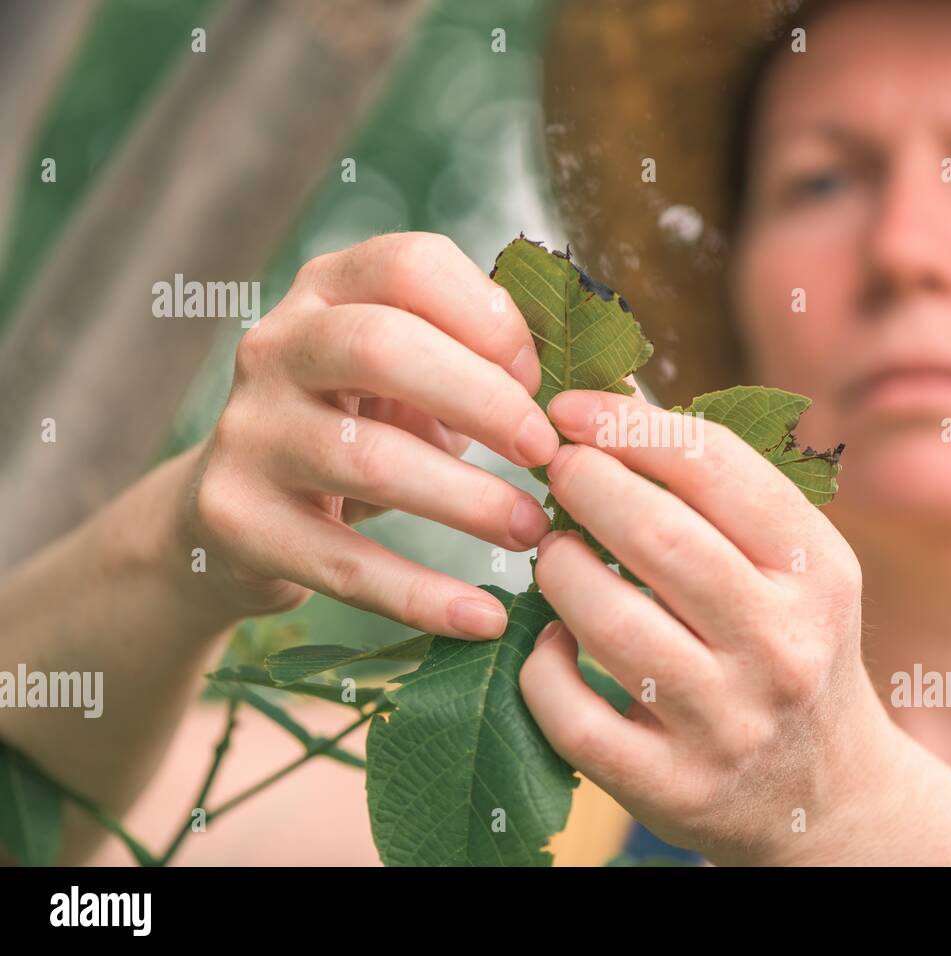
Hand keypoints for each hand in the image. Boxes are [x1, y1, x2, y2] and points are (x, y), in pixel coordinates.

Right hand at [176, 232, 558, 638]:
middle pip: (381, 346)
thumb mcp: (420, 378)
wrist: (246, 514)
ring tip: (532, 531)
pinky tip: (481, 618)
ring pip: (366, 458)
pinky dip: (419, 595)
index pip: (410, 264)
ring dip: (467, 501)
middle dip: (482, 399)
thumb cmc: (368, 430)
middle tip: (547, 453)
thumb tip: (615, 389)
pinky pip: (340, 563)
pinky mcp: (236, 520)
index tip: (541, 380)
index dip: (490, 319)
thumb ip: (491, 365)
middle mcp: (277, 345)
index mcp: (330, 290)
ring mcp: (249, 431)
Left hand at [520, 389, 897, 864]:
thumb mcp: (794, 566)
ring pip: (606, 622)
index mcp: (816, 573)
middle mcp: (781, 647)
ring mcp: (727, 724)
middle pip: (657, 536)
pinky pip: (571, 714)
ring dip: (558, 568)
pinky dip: (541, 666)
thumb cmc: (791, 647)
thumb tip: (614, 396)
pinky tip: (552, 642)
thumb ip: (719, 487)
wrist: (829, 794)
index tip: (571, 408)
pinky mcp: (673, 787)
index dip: (628, 424)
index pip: (715, 467)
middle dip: (584, 483)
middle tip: (556, 468)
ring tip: (555, 552)